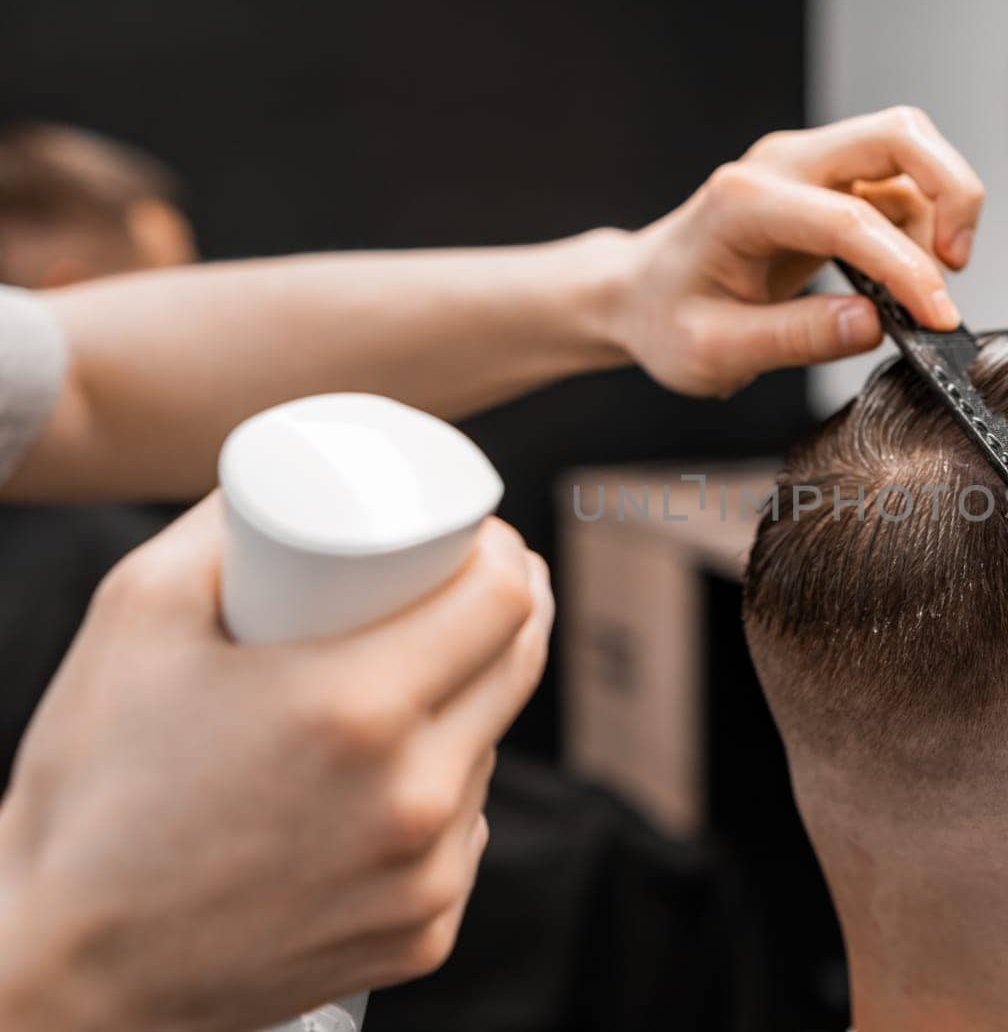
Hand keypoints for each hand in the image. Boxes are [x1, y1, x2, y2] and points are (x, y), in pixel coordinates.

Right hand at [0, 496, 552, 1030]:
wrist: (65, 965)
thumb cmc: (93, 783)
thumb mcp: (137, 614)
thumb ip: (224, 523)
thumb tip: (297, 467)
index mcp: (357, 708)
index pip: (503, 599)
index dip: (504, 552)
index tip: (481, 538)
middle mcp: (413, 797)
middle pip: (517, 665)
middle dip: (506, 611)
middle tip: (467, 587)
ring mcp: (427, 875)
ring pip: (489, 749)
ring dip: (470, 706)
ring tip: (403, 689)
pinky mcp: (425, 933)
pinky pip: (465, 835)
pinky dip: (443, 799)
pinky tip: (385, 788)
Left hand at [614, 106, 985, 396]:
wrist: (641, 295)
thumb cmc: (667, 320)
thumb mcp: (716, 351)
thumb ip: (795, 339)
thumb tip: (873, 325)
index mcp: (746, 202)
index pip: (850, 219)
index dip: (907, 269)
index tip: (938, 318)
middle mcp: (782, 165)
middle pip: (899, 136)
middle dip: (951, 193)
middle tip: (955, 266)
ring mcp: (807, 167)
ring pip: (909, 151)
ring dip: (939, 212)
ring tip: (925, 286)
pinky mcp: (826, 183)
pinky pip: (897, 182)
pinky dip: (921, 224)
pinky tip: (905, 277)